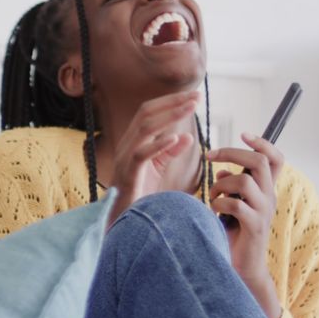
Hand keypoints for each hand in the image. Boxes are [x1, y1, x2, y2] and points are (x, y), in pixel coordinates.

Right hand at [107, 91, 200, 228]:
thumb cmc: (138, 194)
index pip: (148, 112)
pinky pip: (141, 154)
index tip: (193, 97)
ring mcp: (125, 158)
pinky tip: (175, 138)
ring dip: (170, 116)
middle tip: (196, 97)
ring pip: (145, 129)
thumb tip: (186, 136)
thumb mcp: (156, 169)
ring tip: (190, 109)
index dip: (170, 101)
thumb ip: (169, 152)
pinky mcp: (128, 174)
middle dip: (172, 102)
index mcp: (132, 141)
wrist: (122, 220)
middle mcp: (126, 144)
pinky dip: (158, 144)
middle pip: (146, 114)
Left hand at [205, 132, 283, 317]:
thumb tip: (220, 168)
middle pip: (259, 162)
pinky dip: (218, 203)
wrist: (241, 268)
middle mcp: (269, 198)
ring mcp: (263, 212)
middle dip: (232, 153)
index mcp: (265, 190)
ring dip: (220, 183)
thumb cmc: (232, 234)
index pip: (276, 158)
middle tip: (210, 156)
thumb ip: (229, 186)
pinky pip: (236, 204)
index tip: (243, 133)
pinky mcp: (254, 226)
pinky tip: (212, 211)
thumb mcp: (231, 205)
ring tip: (211, 196)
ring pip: (245, 181)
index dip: (263, 143)